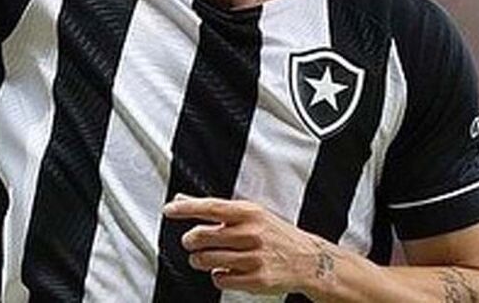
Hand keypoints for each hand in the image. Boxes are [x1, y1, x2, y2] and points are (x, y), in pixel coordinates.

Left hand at [163, 194, 339, 296]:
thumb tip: (182, 198)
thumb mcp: (250, 213)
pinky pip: (220, 278)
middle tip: (191, 242)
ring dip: (199, 260)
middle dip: (191, 241)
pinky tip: (225, 270)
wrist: (309, 261)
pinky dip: (217, 275)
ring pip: (206, 259)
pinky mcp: (257, 280)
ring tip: (205, 257)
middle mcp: (251, 234)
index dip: (186, 208)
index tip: (169, 210)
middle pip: (202, 236)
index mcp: (249, 213)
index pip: (210, 207)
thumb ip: (216, 208)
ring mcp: (254, 258)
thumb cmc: (275, 234)